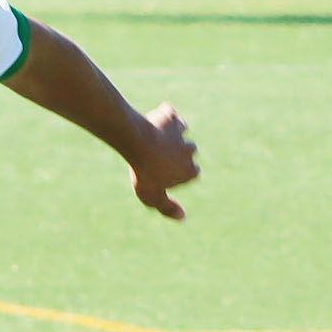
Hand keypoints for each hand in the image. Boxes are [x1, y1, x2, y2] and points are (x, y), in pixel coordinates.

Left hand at [127, 104, 199, 219]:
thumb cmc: (144, 172)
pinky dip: (164, 115)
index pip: (194, 173)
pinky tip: (153, 120)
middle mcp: (190, 150)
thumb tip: (183, 217)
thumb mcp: (152, 197)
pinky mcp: (170, 116)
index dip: (180, 174)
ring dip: (173, 133)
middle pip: (190, 150)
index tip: (166, 175)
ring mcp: (181, 132)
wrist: (137, 142)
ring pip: (182, 131)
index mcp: (190, 170)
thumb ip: (167, 208)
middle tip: (159, 156)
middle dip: (178, 152)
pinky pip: (170, 114)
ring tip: (157, 138)